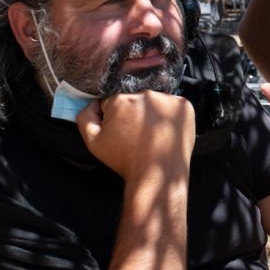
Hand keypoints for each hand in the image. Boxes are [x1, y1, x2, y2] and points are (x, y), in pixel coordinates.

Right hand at [76, 91, 195, 182]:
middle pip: (135, 99)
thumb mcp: (94, 142)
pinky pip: (172, 105)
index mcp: (121, 100)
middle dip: (134, 113)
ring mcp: (167, 99)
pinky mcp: (184, 106)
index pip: (113, 101)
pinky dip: (169, 115)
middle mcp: (145, 94)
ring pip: (154, 101)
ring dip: (152, 112)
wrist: (157, 175)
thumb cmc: (124, 159)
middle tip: (138, 135)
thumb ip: (85, 117)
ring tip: (152, 134)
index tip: (122, 132)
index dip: (115, 117)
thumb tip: (91, 102)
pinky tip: (166, 131)